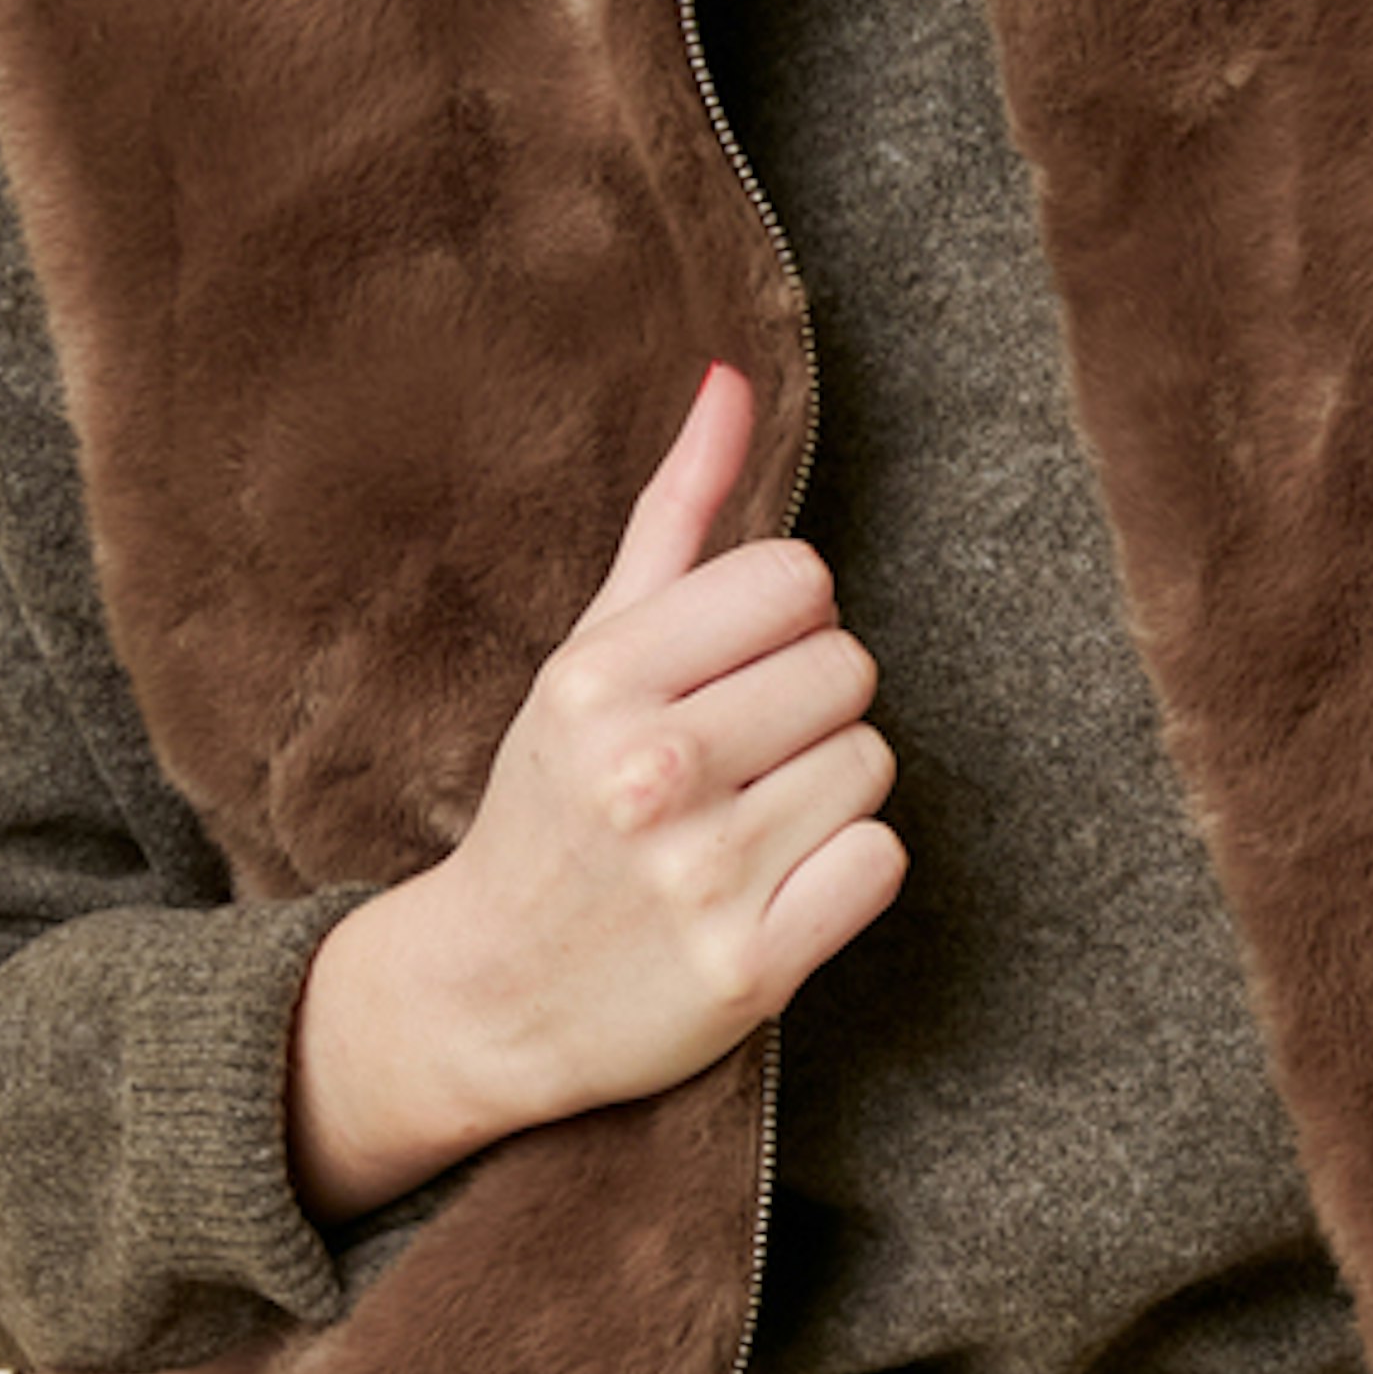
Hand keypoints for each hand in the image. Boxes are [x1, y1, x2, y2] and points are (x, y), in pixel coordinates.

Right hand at [288, 359, 903, 1216]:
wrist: (492, 994)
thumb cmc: (555, 803)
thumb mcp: (590, 652)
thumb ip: (673, 515)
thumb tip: (732, 379)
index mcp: (601, 680)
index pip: (798, 582)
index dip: (786, 623)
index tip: (734, 673)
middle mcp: (648, 772)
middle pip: (848, 671)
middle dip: (808, 710)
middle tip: (737, 762)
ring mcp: (700, 875)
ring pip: (871, 765)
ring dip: (828, 792)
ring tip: (747, 825)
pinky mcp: (750, 966)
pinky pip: (880, 863)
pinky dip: (846, 873)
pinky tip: (775, 885)